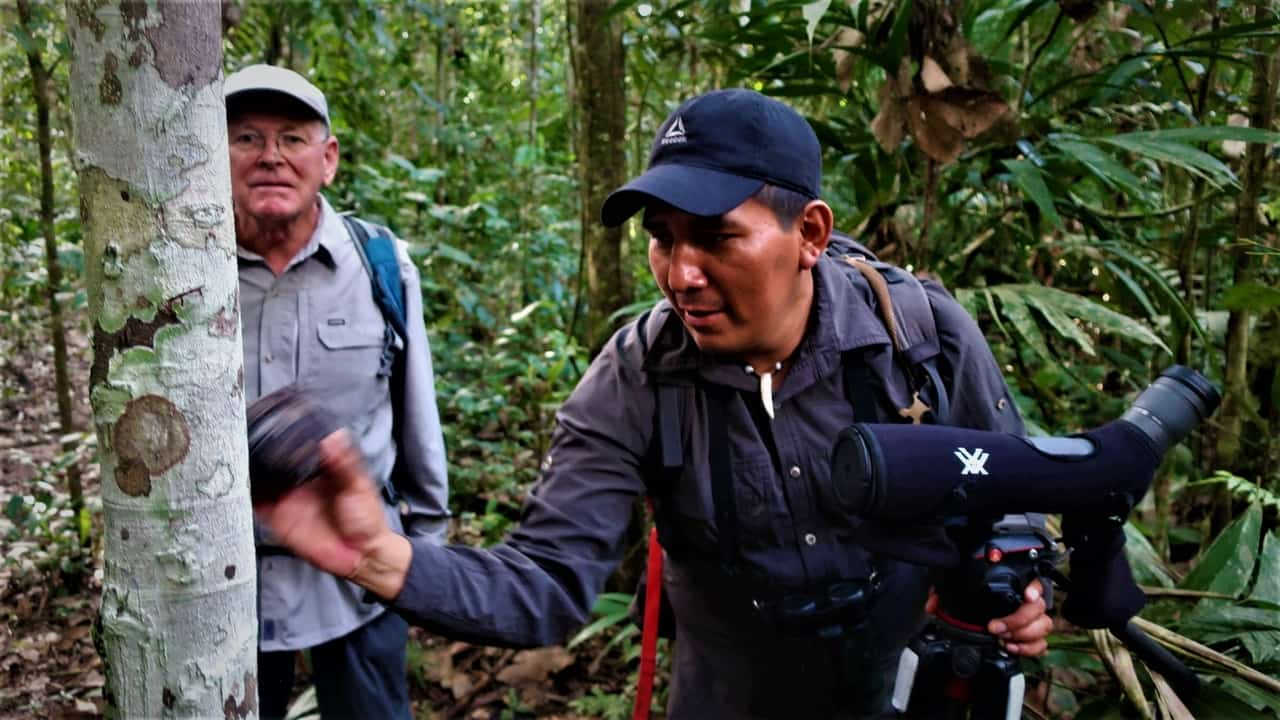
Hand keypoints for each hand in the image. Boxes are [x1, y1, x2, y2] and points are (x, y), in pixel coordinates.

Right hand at [254, 431, 399, 584]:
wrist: (360, 554)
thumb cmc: (366, 517)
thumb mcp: (358, 485)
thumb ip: (344, 463)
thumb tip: (333, 437)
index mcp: (319, 468)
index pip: (298, 447)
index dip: (287, 435)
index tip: (275, 420)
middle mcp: (299, 481)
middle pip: (273, 460)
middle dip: (260, 448)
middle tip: (248, 434)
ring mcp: (287, 497)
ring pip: (260, 478)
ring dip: (249, 468)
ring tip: (237, 453)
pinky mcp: (277, 516)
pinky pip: (256, 504)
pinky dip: (246, 494)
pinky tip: (240, 482)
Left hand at [924, 579, 1051, 656]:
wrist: (975, 623)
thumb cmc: (969, 602)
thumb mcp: (953, 592)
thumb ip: (942, 595)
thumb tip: (932, 606)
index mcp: (1012, 586)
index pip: (1034, 580)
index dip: (1034, 587)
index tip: (1026, 595)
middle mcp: (1025, 602)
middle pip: (1038, 608)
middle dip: (1017, 620)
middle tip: (995, 627)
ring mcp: (1031, 621)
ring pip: (1043, 626)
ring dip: (1023, 634)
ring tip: (1002, 638)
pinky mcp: (1031, 640)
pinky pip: (1041, 645)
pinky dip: (1028, 648)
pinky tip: (1011, 647)